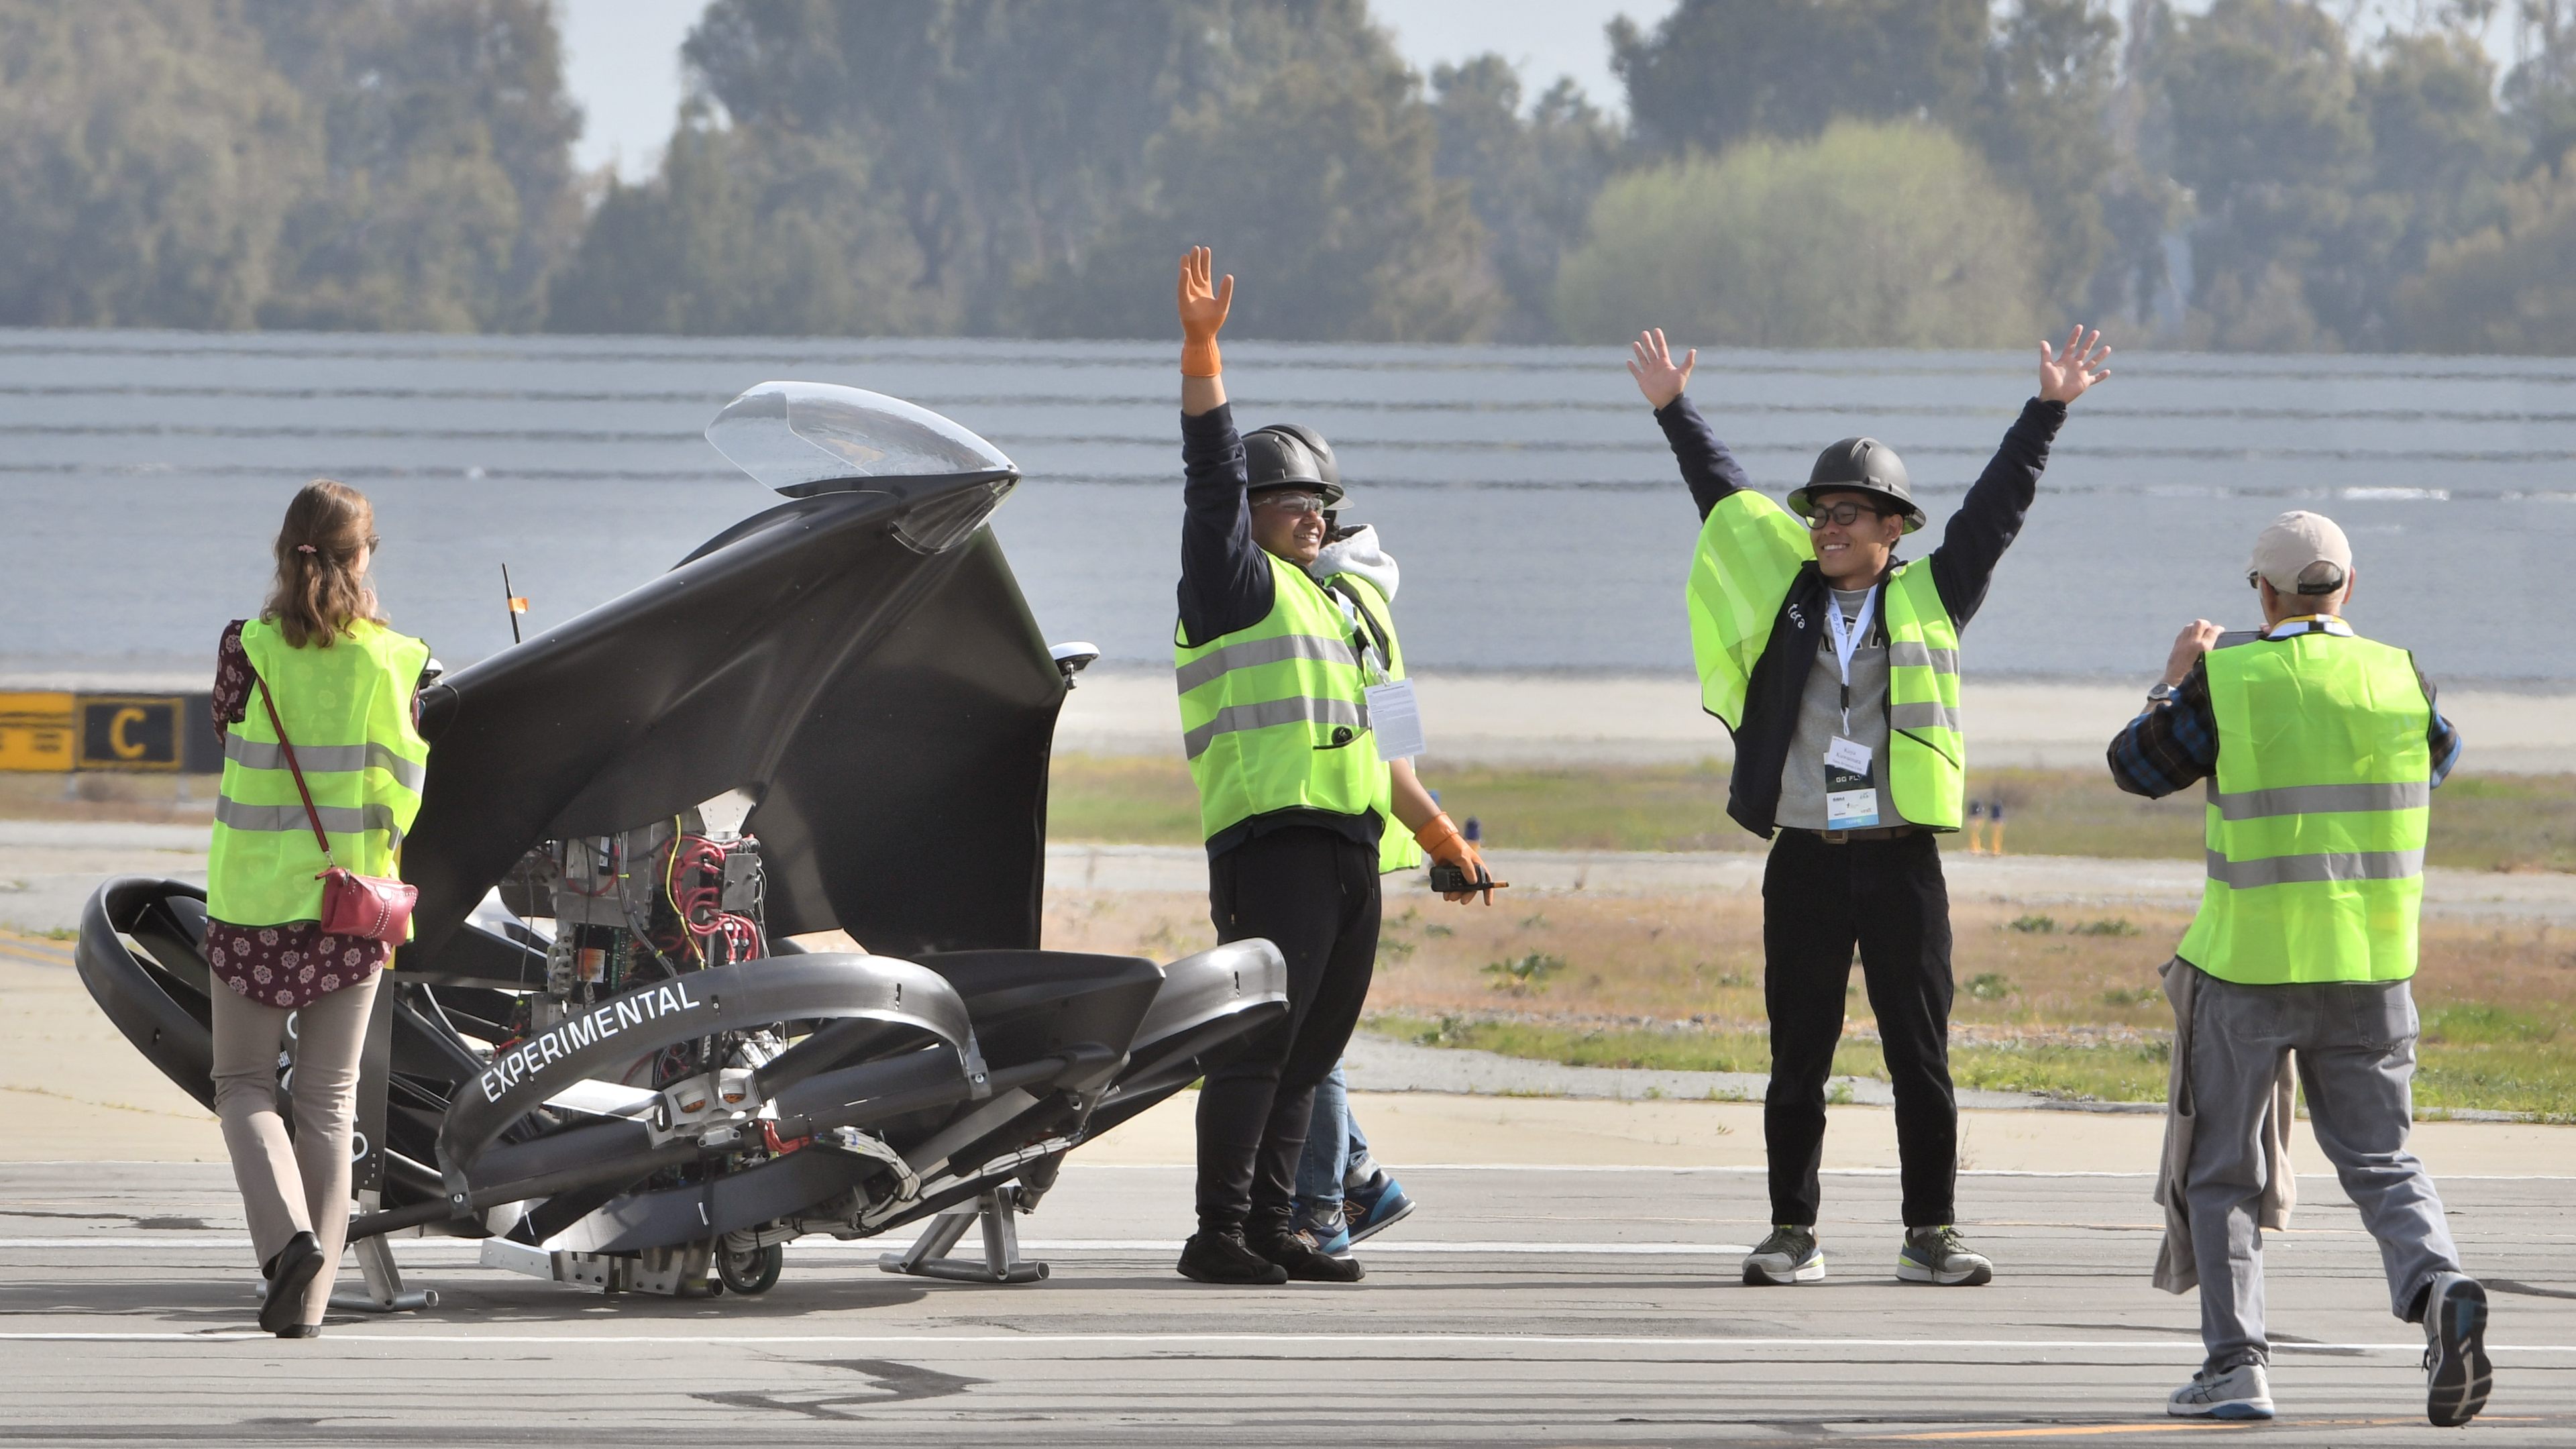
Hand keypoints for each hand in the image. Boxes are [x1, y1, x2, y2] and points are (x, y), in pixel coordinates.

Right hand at [1177, 245, 1232, 377]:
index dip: (1205, 262)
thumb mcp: (1223, 305)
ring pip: (1187, 278)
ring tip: (1187, 254)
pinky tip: (1185, 270)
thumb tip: (1229, 275)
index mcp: (1205, 291)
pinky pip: (1183, 289)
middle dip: (1195, 260)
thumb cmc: (1213, 323)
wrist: (1203, 336)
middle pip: (1194, 272)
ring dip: (1187, 266)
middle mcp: (1195, 292)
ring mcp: (1188, 296)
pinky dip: (1183, 279)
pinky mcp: (1183, 303)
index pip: (1204, 273)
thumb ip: (1226, 291)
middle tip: (1196, 247)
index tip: (1206, 250)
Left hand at [1415, 813, 1492, 904]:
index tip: (1487, 903)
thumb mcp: (1462, 857)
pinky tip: (1445, 895)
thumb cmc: (1453, 846)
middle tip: (1462, 901)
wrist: (1438, 842)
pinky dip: (1448, 892)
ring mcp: (1458, 873)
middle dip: (1467, 895)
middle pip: (1471, 887)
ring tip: (1449, 897)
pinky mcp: (1448, 875)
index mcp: (1476, 866)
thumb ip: (1468, 869)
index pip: (1486, 880)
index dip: (1488, 891)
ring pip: (1460, 889)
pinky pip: (1450, 886)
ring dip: (1456, 895)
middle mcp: (1468, 871)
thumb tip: (1473, 883)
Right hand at [1626, 327, 1695, 408]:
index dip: (1659, 339)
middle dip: (1647, 342)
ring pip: (1642, 359)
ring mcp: (1649, 373)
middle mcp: (1656, 366)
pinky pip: (1636, 372)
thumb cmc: (1676, 388)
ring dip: (1639, 352)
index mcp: (1665, 363)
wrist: (1668, 401)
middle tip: (1644, 332)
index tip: (1656, 330)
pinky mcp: (1642, 380)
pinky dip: (1632, 367)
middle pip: (1650, 351)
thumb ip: (1688, 362)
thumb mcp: (1683, 373)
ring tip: (1635, 343)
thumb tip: (1693, 350)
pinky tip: (1629, 361)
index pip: (1661, 348)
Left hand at [2039, 325, 2110, 403]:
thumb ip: (2046, 354)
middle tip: (2096, 332)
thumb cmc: (2047, 382)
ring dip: (2100, 355)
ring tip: (2108, 347)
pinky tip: (2108, 371)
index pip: (2071, 345)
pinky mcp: (2085, 382)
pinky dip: (2101, 376)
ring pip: (2093, 362)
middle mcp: (2074, 364)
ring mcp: (2080, 373)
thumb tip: (2042, 341)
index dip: (2075, 336)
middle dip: (2089, 341)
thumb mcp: (2045, 366)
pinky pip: (2095, 378)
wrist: (2053, 396)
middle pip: (2084, 350)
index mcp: (2065, 360)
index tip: (2079, 326)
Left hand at [2164, 619, 2221, 686]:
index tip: (2221, 630)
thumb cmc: (2195, 676)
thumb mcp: (2208, 664)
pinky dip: (2188, 631)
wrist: (2175, 681)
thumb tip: (2216, 643)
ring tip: (2200, 633)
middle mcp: (2192, 642)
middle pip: (2200, 623)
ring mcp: (2183, 642)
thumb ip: (2212, 652)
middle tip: (2209, 629)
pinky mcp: (2176, 645)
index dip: (2219, 629)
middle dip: (2206, 625)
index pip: (2213, 631)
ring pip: (2190, 626)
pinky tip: (2191, 637)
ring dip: (2196, 627)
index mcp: (2203, 647)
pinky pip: (2183, 632)